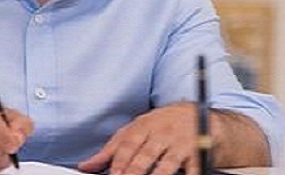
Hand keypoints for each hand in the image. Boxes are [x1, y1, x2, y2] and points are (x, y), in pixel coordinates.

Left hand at [78, 103, 198, 174]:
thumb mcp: (135, 131)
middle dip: (134, 171)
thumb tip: (86, 166)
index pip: (128, 144)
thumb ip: (112, 150)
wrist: (196, 115)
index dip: (120, 161)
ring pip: (167, 164)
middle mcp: (161, 133)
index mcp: (143, 126)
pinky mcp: (198, 153)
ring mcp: (180, 143)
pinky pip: (194, 168)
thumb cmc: (160, 125)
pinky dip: (190, 174)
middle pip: (146, 155)